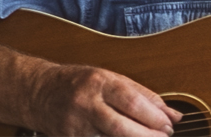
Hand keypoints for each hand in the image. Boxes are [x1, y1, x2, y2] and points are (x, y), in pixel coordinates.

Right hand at [25, 65, 181, 135]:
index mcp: (99, 82)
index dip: (154, 116)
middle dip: (147, 136)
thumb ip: (143, 95)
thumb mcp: (111, 78)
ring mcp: (74, 125)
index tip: (169, 124)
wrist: (37, 93)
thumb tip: (173, 113)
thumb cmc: (79, 83)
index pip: (131, 102)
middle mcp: (85, 103)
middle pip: (120, 127)